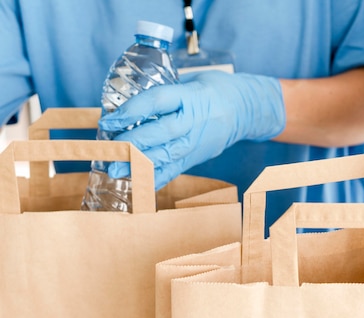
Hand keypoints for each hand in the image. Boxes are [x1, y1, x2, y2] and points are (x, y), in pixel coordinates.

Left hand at [99, 70, 285, 188]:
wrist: (246, 110)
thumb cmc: (215, 90)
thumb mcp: (192, 81)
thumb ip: (164, 92)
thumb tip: (128, 104)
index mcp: (192, 97)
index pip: (158, 102)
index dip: (132, 111)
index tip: (109, 119)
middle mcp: (195, 122)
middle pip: (162, 133)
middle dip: (132, 142)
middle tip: (109, 149)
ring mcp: (197, 142)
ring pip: (167, 155)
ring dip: (139, 163)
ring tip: (116, 170)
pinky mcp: (197, 157)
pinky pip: (175, 169)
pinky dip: (155, 178)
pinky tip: (136, 183)